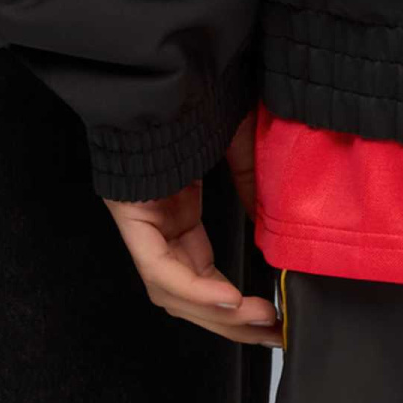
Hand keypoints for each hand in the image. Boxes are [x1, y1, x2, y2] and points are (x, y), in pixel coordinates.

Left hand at [103, 119, 279, 348]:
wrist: (170, 67)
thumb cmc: (200, 97)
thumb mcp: (240, 150)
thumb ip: (252, 190)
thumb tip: (273, 233)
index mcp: (178, 216)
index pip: (202, 277)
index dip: (235, 306)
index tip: (273, 320)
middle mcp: (158, 227)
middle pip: (188, 295)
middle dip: (231, 324)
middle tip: (271, 334)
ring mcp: (141, 224)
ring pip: (172, 293)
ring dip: (218, 315)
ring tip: (258, 319)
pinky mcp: (130, 217)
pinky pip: (159, 268)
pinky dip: (196, 290)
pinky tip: (230, 299)